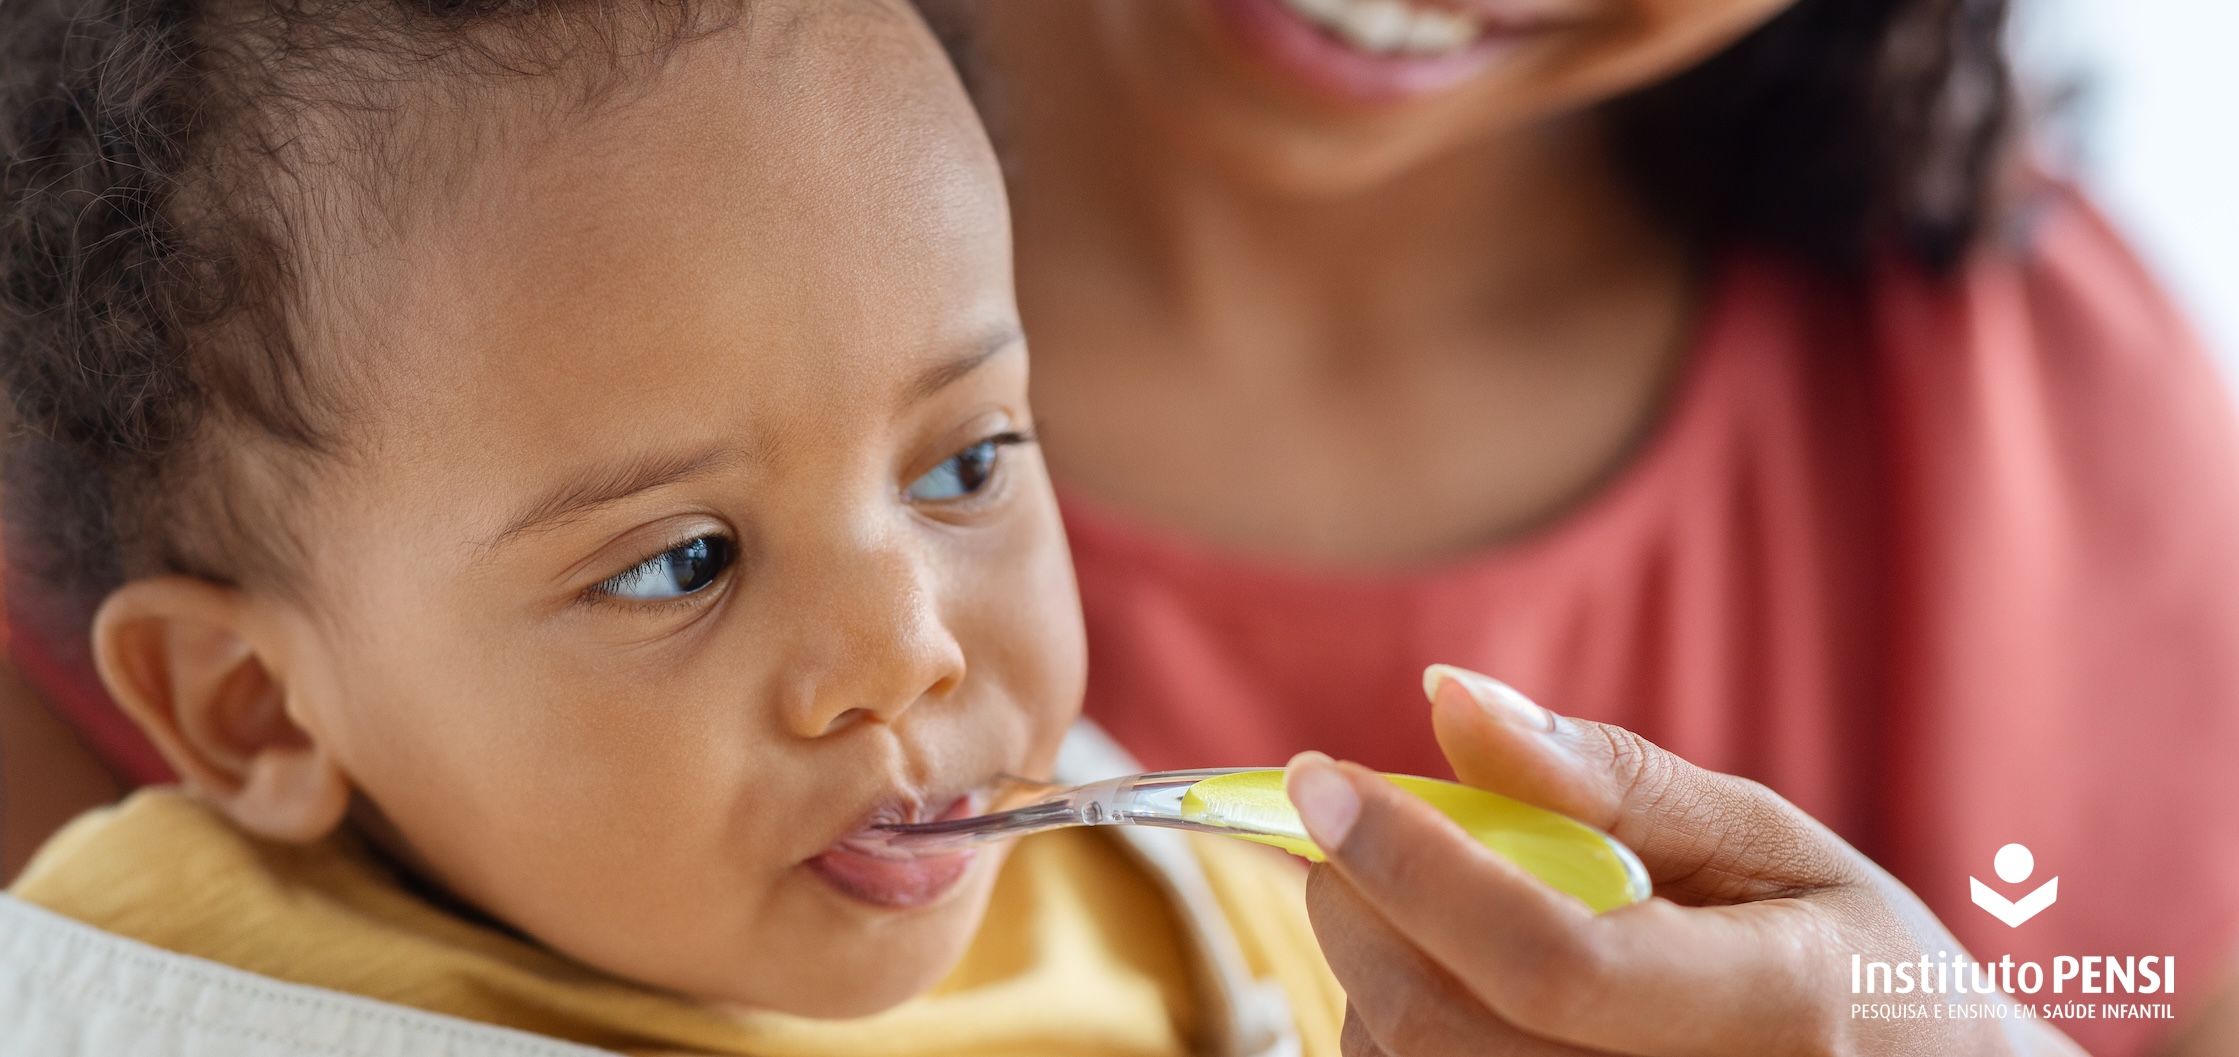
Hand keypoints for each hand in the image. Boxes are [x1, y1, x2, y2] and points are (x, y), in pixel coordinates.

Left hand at [1284, 663, 2087, 1056]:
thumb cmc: (1850, 968)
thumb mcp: (1771, 847)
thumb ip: (1612, 780)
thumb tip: (1448, 696)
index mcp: (1779, 1012)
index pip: (1551, 958)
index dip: (1415, 865)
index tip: (1321, 775)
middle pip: (1451, 1030)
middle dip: (1359, 907)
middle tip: (1341, 828)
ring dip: (1367, 976)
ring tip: (1416, 908)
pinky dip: (1397, 1037)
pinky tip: (1443, 987)